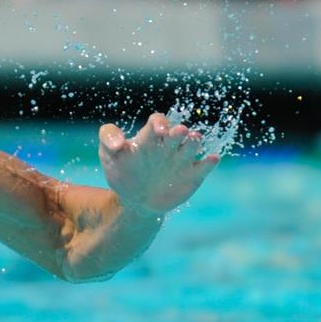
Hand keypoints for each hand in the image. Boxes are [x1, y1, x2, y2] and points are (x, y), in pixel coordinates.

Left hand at [98, 112, 220, 215]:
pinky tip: (212, 158)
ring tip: (194, 138)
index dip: (160, 123)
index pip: (158, 121)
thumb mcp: (108, 155)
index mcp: (149, 137)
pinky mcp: (192, 175)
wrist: (135, 200)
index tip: (159, 131)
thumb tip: (119, 142)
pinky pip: (204, 166)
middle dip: (178, 131)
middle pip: (176, 132)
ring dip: (194, 141)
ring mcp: (181, 159)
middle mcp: (168, 145)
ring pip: (192, 145)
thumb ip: (108, 141)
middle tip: (179, 131)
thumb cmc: (121, 171)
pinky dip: (209, 162)